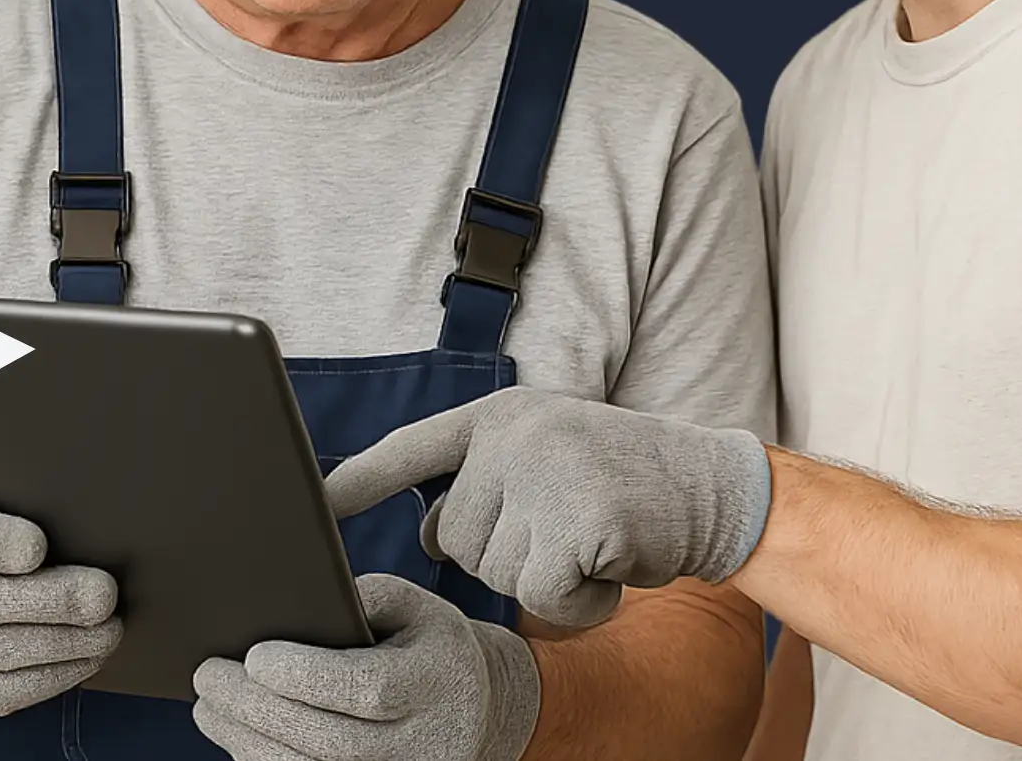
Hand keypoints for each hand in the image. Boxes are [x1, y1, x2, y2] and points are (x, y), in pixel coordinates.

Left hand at [191, 573, 538, 760]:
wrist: (469, 711)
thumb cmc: (426, 647)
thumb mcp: (416, 607)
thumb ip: (369, 596)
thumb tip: (305, 601)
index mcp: (436, 683)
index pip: (365, 688)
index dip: (306, 675)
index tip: (254, 656)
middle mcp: (423, 744)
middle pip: (326, 739)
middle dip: (257, 708)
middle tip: (208, 676)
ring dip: (249, 743)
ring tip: (209, 709)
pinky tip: (238, 738)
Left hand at [324, 387, 771, 628]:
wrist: (713, 486)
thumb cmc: (619, 484)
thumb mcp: (543, 465)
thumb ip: (483, 488)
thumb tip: (423, 535)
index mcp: (499, 417)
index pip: (410, 449)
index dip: (355, 481)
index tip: (308, 503)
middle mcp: (514, 435)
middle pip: (454, 537)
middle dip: (507, 553)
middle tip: (567, 529)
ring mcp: (547, 471)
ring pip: (495, 569)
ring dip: (544, 578)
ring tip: (593, 540)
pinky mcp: (579, 517)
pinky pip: (542, 593)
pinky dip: (577, 602)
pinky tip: (610, 568)